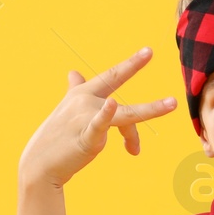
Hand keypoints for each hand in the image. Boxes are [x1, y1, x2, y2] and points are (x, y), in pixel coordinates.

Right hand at [19, 47, 176, 187]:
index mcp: (83, 93)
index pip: (111, 76)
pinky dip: (105, 115)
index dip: (130, 63)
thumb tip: (74, 72)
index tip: (148, 51)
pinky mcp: (86, 137)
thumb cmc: (59, 137)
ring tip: (172, 104)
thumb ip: (76, 90)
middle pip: (116, 83)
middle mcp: (85, 100)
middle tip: (149, 51)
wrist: (40, 163)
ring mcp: (85, 117)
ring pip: (126, 113)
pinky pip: (99, 125)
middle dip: (132, 65)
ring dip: (152, 109)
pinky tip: (110, 104)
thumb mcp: (68, 110)